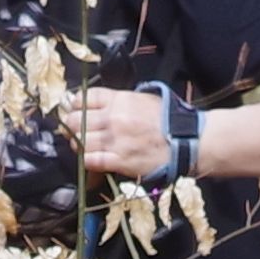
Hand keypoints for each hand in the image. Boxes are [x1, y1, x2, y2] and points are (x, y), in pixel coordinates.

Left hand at [68, 87, 185, 181]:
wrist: (188, 140)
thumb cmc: (168, 119)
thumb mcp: (144, 99)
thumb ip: (120, 100)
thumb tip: (99, 104)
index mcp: (119, 100)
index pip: (84, 98)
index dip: (75, 105)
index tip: (74, 110)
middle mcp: (113, 118)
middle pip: (75, 120)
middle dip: (71, 125)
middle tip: (75, 130)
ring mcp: (115, 140)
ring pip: (79, 141)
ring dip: (77, 144)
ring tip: (82, 145)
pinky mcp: (119, 160)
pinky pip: (90, 160)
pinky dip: (85, 159)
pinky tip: (88, 158)